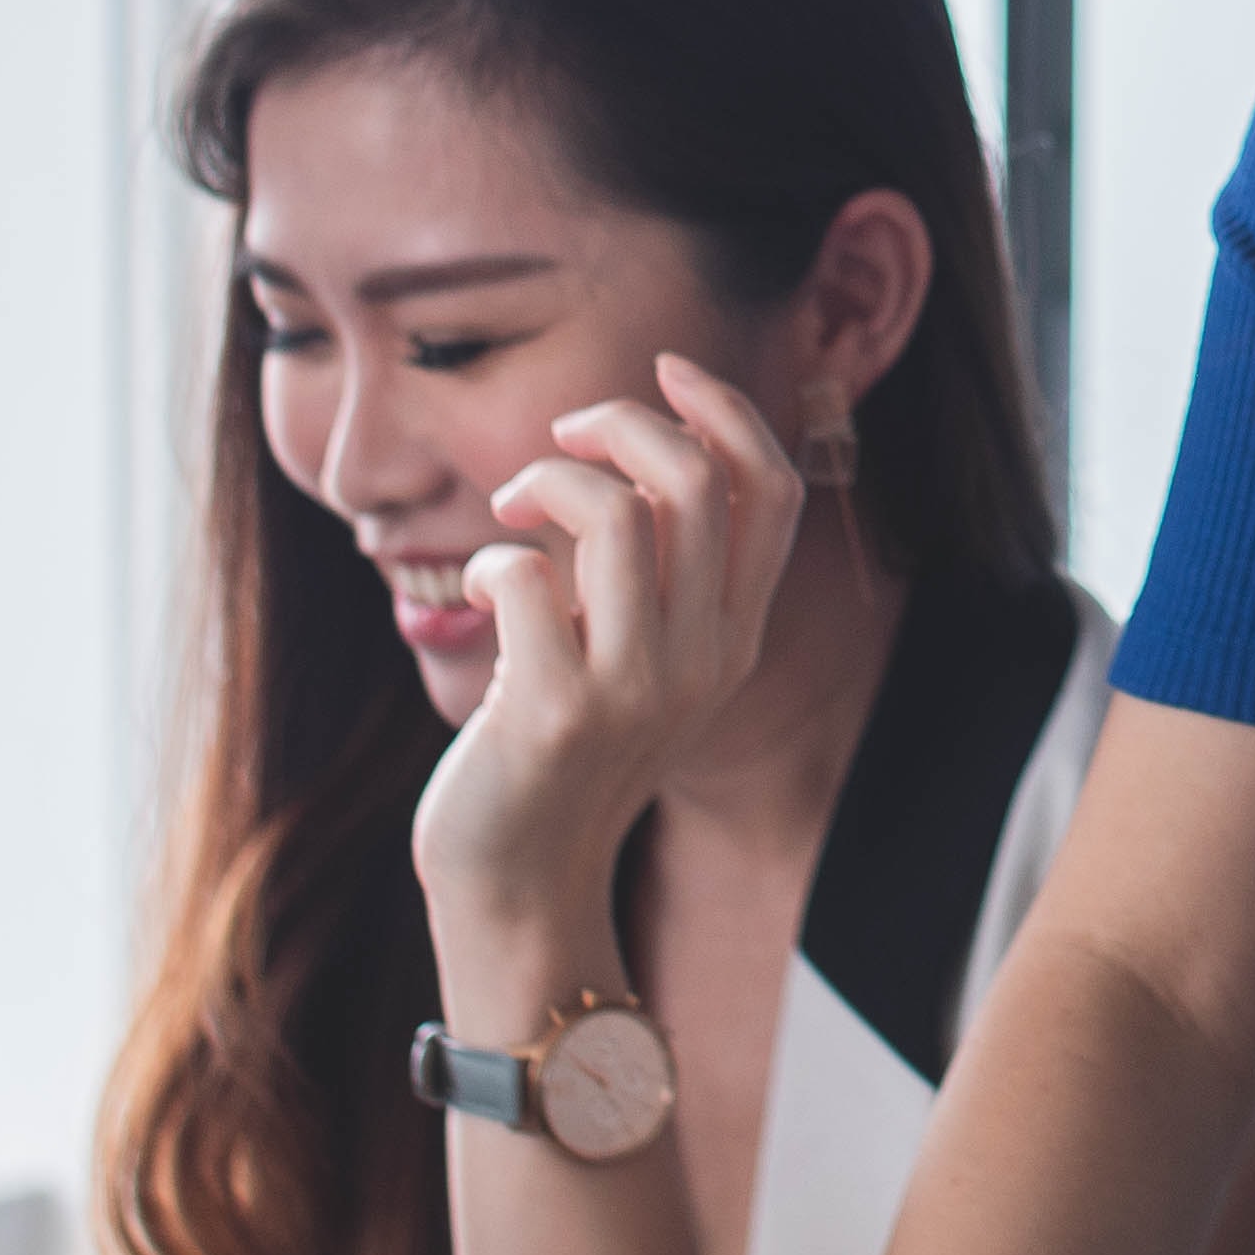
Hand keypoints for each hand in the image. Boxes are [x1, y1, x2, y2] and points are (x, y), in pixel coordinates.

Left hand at [412, 358, 808, 956]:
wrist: (519, 883)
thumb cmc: (563, 754)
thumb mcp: (643, 665)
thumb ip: (662, 578)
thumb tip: (644, 452)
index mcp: (734, 637)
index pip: (773, 490)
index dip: (726, 408)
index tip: (665, 372)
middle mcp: (702, 659)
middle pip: (695, 480)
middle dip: (620, 422)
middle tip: (563, 436)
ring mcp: (632, 689)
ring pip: (613, 512)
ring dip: (546, 479)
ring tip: (511, 510)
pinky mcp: (553, 713)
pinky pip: (522, 574)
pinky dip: (489, 556)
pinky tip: (480, 586)